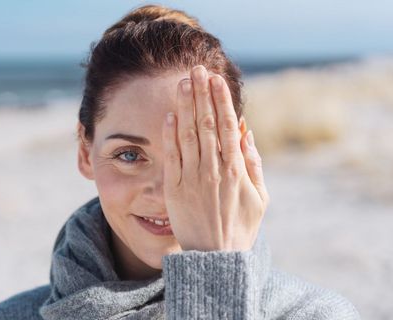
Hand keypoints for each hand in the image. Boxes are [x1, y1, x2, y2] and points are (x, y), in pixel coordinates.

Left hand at [162, 65, 269, 250]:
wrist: (215, 259)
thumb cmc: (241, 228)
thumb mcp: (260, 197)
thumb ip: (253, 162)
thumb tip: (245, 130)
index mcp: (237, 170)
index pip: (226, 126)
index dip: (220, 101)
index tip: (215, 79)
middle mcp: (214, 170)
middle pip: (205, 124)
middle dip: (201, 94)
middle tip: (196, 69)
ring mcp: (192, 179)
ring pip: (187, 135)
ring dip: (184, 107)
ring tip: (182, 82)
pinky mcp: (174, 189)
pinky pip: (172, 157)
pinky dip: (170, 135)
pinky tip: (169, 115)